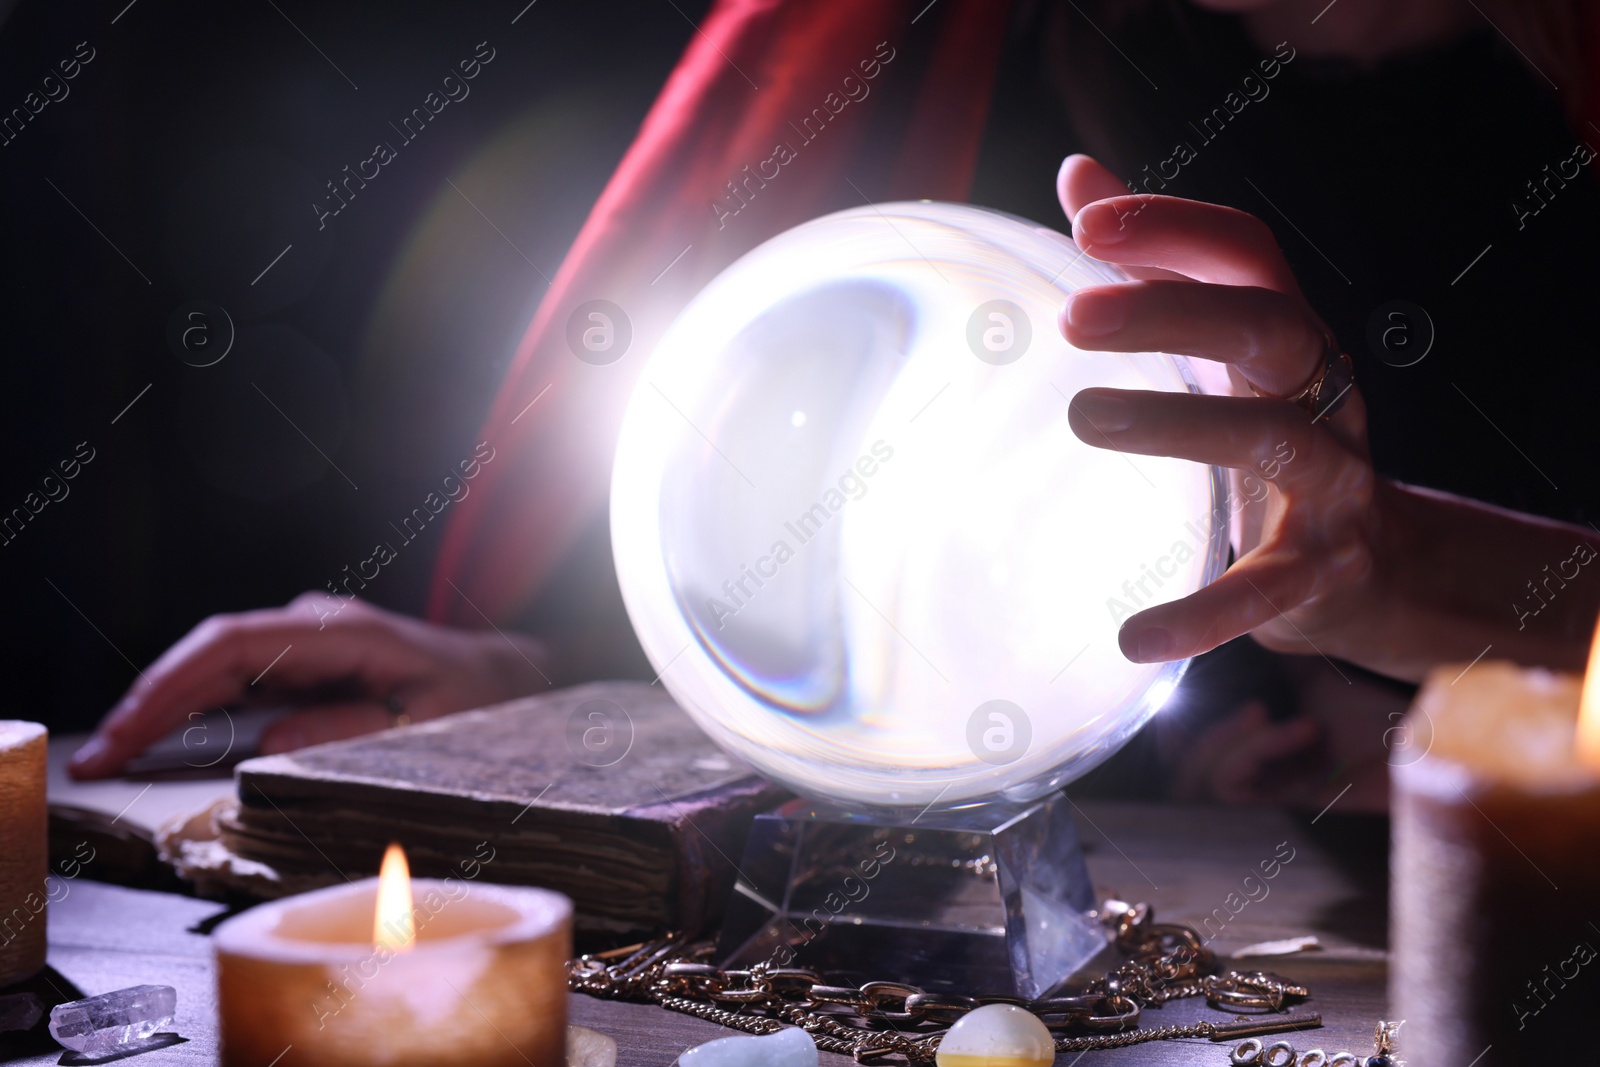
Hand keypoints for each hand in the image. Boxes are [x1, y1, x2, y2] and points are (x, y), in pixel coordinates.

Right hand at [68, 593, 551, 778]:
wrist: (517, 681)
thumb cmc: (483, 700)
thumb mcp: (430, 725)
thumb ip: (352, 730)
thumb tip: (271, 741)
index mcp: (345, 632)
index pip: (234, 644)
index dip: (173, 684)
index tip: (131, 729)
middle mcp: (318, 628)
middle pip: (211, 654)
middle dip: (150, 704)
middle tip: (100, 759)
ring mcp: (310, 643)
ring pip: (216, 667)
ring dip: (164, 708)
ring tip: (113, 756)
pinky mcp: (309, 666)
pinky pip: (238, 682)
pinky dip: (194, 710)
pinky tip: (159, 743)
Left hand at [1056, 154, 1380, 668]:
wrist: (1369, 569)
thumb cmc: (1273, 438)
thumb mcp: (1222, 351)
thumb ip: (1154, 268)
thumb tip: (1077, 174)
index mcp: (1288, 335)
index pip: (1246, 252)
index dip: (1175, 228)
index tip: (1085, 224)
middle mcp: (1322, 393)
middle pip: (1267, 325)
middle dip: (1175, 311)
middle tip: (1073, 319)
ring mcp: (1333, 482)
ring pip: (1272, 439)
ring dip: (1179, 425)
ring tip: (1083, 418)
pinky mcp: (1322, 570)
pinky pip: (1265, 590)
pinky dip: (1202, 616)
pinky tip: (1132, 637)